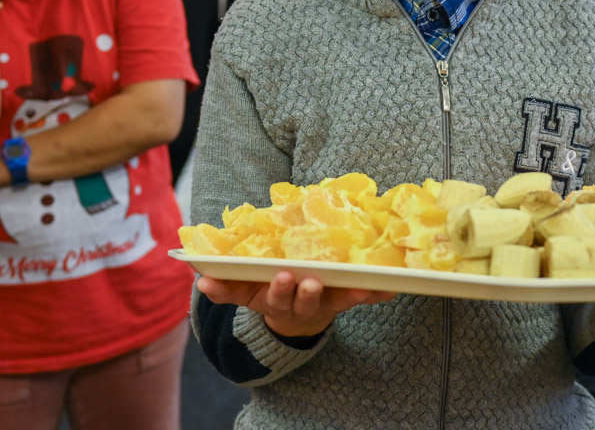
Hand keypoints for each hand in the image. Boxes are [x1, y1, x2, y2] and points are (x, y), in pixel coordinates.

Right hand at [195, 271, 394, 337]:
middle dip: (307, 292)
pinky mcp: (343, 301)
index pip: (274, 297)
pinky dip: (377, 294)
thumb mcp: (244, 293)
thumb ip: (225, 287)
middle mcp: (300, 305)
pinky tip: (393, 288)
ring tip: (364, 289)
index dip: (279, 289)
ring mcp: (324, 304)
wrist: (293, 317)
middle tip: (311, 280)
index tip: (282, 276)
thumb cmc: (267, 293)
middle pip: (304, 301)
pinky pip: (361, 297)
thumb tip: (200, 279)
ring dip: (351, 296)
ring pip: (337, 301)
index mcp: (275, 300)